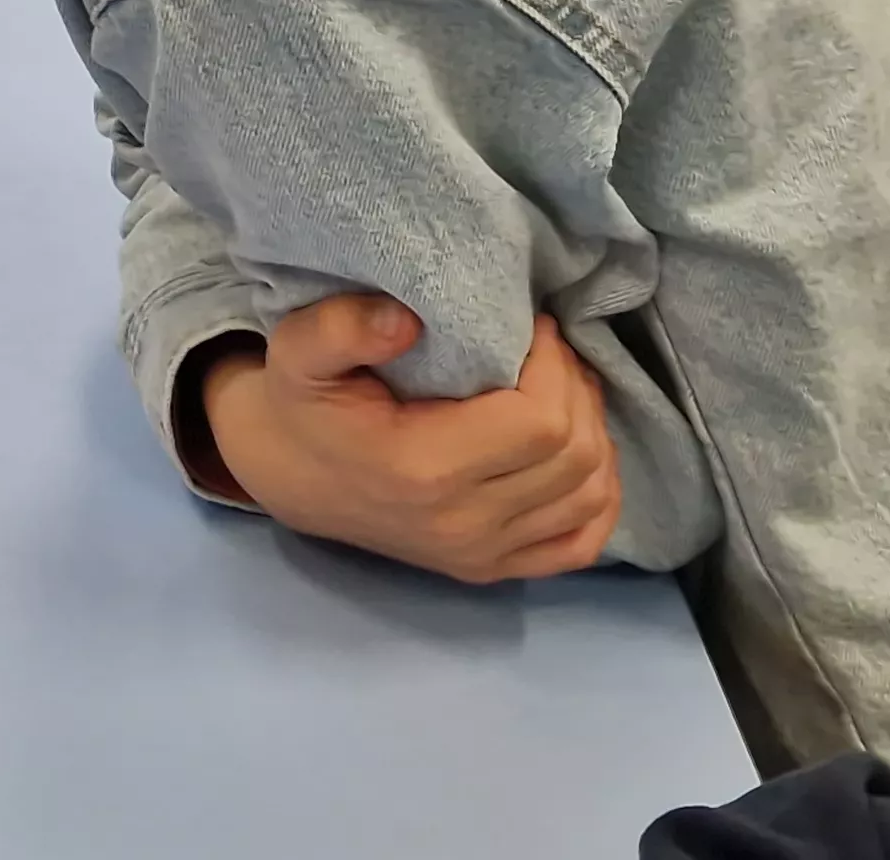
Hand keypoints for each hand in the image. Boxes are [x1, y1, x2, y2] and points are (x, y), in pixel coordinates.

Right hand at [192, 297, 619, 583]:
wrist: (290, 475)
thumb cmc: (302, 404)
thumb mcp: (298, 350)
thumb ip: (340, 327)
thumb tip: (406, 321)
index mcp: (422, 469)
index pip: (541, 422)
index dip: (554, 366)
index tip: (531, 326)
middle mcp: (462, 524)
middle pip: (575, 455)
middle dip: (576, 389)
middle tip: (546, 351)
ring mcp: (482, 555)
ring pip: (590, 493)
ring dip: (592, 431)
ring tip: (558, 389)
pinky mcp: (493, 568)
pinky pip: (582, 540)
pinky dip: (598, 494)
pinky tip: (578, 451)